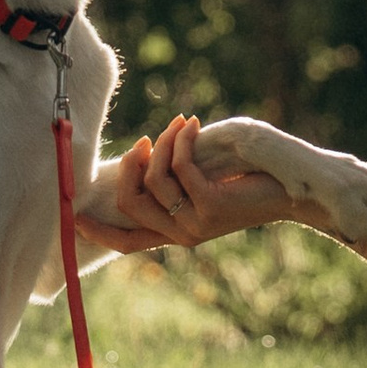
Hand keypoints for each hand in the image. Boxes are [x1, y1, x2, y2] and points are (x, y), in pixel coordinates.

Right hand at [88, 116, 300, 253]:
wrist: (293, 189)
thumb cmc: (246, 176)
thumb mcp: (201, 180)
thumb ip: (172, 180)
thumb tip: (140, 157)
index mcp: (174, 234)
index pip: (126, 244)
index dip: (97, 233)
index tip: (74, 215)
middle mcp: (181, 235)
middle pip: (129, 205)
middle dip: (129, 166)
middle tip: (146, 140)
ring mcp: (196, 224)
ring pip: (154, 181)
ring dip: (164, 143)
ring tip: (181, 123)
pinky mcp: (211, 206)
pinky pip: (180, 169)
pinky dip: (182, 141)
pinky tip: (193, 125)